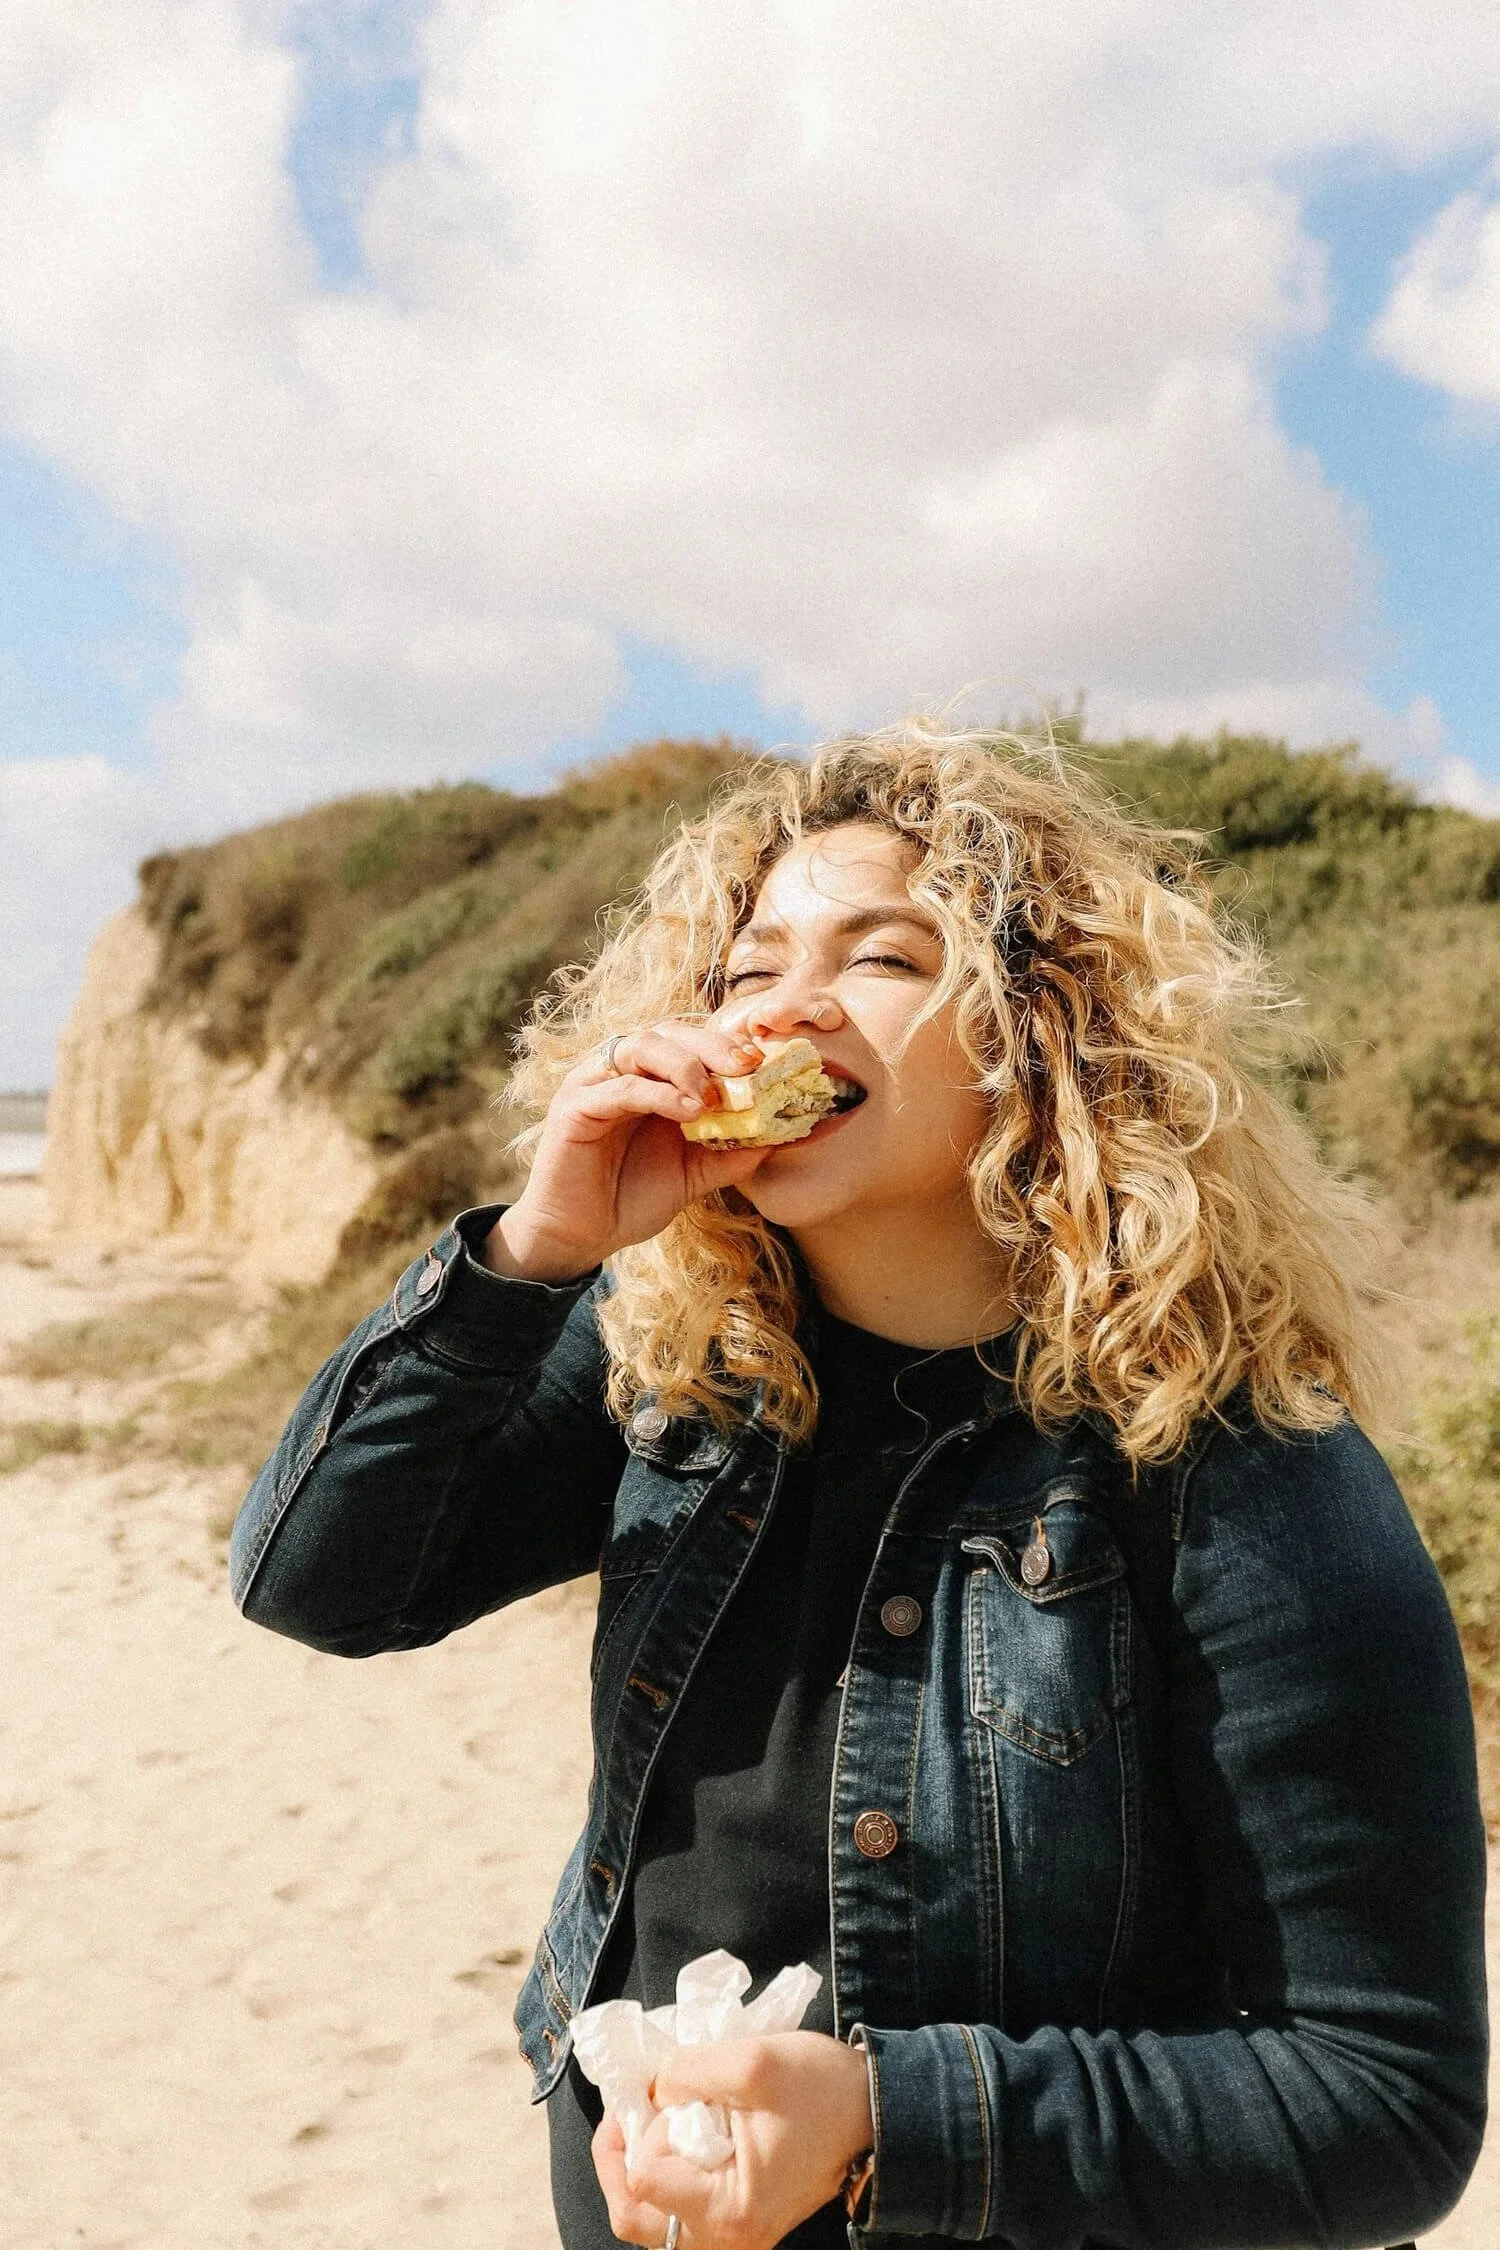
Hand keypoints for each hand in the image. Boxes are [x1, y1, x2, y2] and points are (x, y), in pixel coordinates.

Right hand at [485, 1017, 770, 1281]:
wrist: (580, 1236)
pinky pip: (618, 1087)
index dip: (727, 1046)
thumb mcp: (694, 1173)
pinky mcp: (574, 1106)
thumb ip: (732, 1152)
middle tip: (747, 1065)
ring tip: (711, 1094)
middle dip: (711, 1045)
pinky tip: (687, 1111)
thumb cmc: (632, 1198)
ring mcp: (594, 1083)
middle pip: (668, 1032)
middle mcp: (621, 1071)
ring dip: (683, 1063)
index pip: (690, 1042)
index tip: (764, 1061)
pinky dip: (656, 1093)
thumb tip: (782, 1137)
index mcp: (650, 1078)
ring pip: (640, 1046)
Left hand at [591, 2030, 873, 2249]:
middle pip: (636, 2219)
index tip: (652, 2090)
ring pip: (653, 2222)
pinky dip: (665, 2177)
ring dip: (640, 2169)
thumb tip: (648, 2090)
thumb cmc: (821, 2088)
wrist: (872, 2112)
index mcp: (730, 2209)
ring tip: (652, 2121)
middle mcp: (729, 2239)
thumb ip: (687, 2072)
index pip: (645, 2180)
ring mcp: (735, 2237)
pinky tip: (676, 2136)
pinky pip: (678, 2215)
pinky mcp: (740, 2223)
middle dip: (618, 2160)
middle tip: (627, 2111)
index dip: (639, 2131)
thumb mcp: (753, 2061)